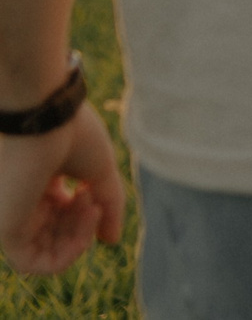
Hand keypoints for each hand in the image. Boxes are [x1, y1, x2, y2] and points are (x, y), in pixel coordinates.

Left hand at [0, 102, 124, 274]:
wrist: (42, 117)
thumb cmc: (70, 132)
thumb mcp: (99, 171)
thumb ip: (108, 205)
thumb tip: (111, 240)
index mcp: (40, 182)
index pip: (63, 214)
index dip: (88, 211)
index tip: (96, 192)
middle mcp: (23, 201)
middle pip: (57, 234)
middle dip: (85, 225)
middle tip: (95, 200)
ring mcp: (12, 217)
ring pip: (48, 252)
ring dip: (80, 240)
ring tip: (92, 208)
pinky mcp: (5, 230)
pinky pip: (35, 264)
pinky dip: (66, 256)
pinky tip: (83, 231)